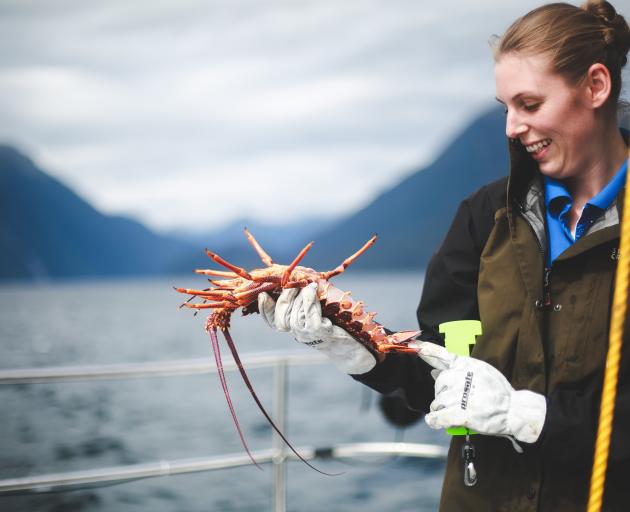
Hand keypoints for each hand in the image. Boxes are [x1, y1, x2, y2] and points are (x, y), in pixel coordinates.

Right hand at [258, 283, 376, 374]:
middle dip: (285, 298)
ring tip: (308, 285)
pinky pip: (310, 315)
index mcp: (294, 327)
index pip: (272, 321)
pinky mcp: (321, 332)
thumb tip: (295, 279)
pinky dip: (310, 300)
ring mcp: (309, 335)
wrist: (352, 346)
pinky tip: (313, 290)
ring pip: (295, 316)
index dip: (265, 309)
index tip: (263, 295)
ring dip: (300, 297)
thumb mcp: (316, 311)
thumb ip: (304, 300)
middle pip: (281, 318)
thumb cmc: (335, 323)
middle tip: (293, 284)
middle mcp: (298, 333)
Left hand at [411, 341, 545, 444]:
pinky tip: (434, 420)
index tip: (414, 345)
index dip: (427, 350)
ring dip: (441, 408)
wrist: (514, 410)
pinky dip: (434, 420)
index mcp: (466, 365)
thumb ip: (456, 370)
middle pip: (438, 384)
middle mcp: (460, 377)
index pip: (442, 355)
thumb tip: (434, 372)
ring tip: (454, 410)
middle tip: (454, 400)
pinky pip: (438, 418)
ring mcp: (459, 396)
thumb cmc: (497, 391)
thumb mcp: (479, 372)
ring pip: (437, 402)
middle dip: (442, 393)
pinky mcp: (461, 414)